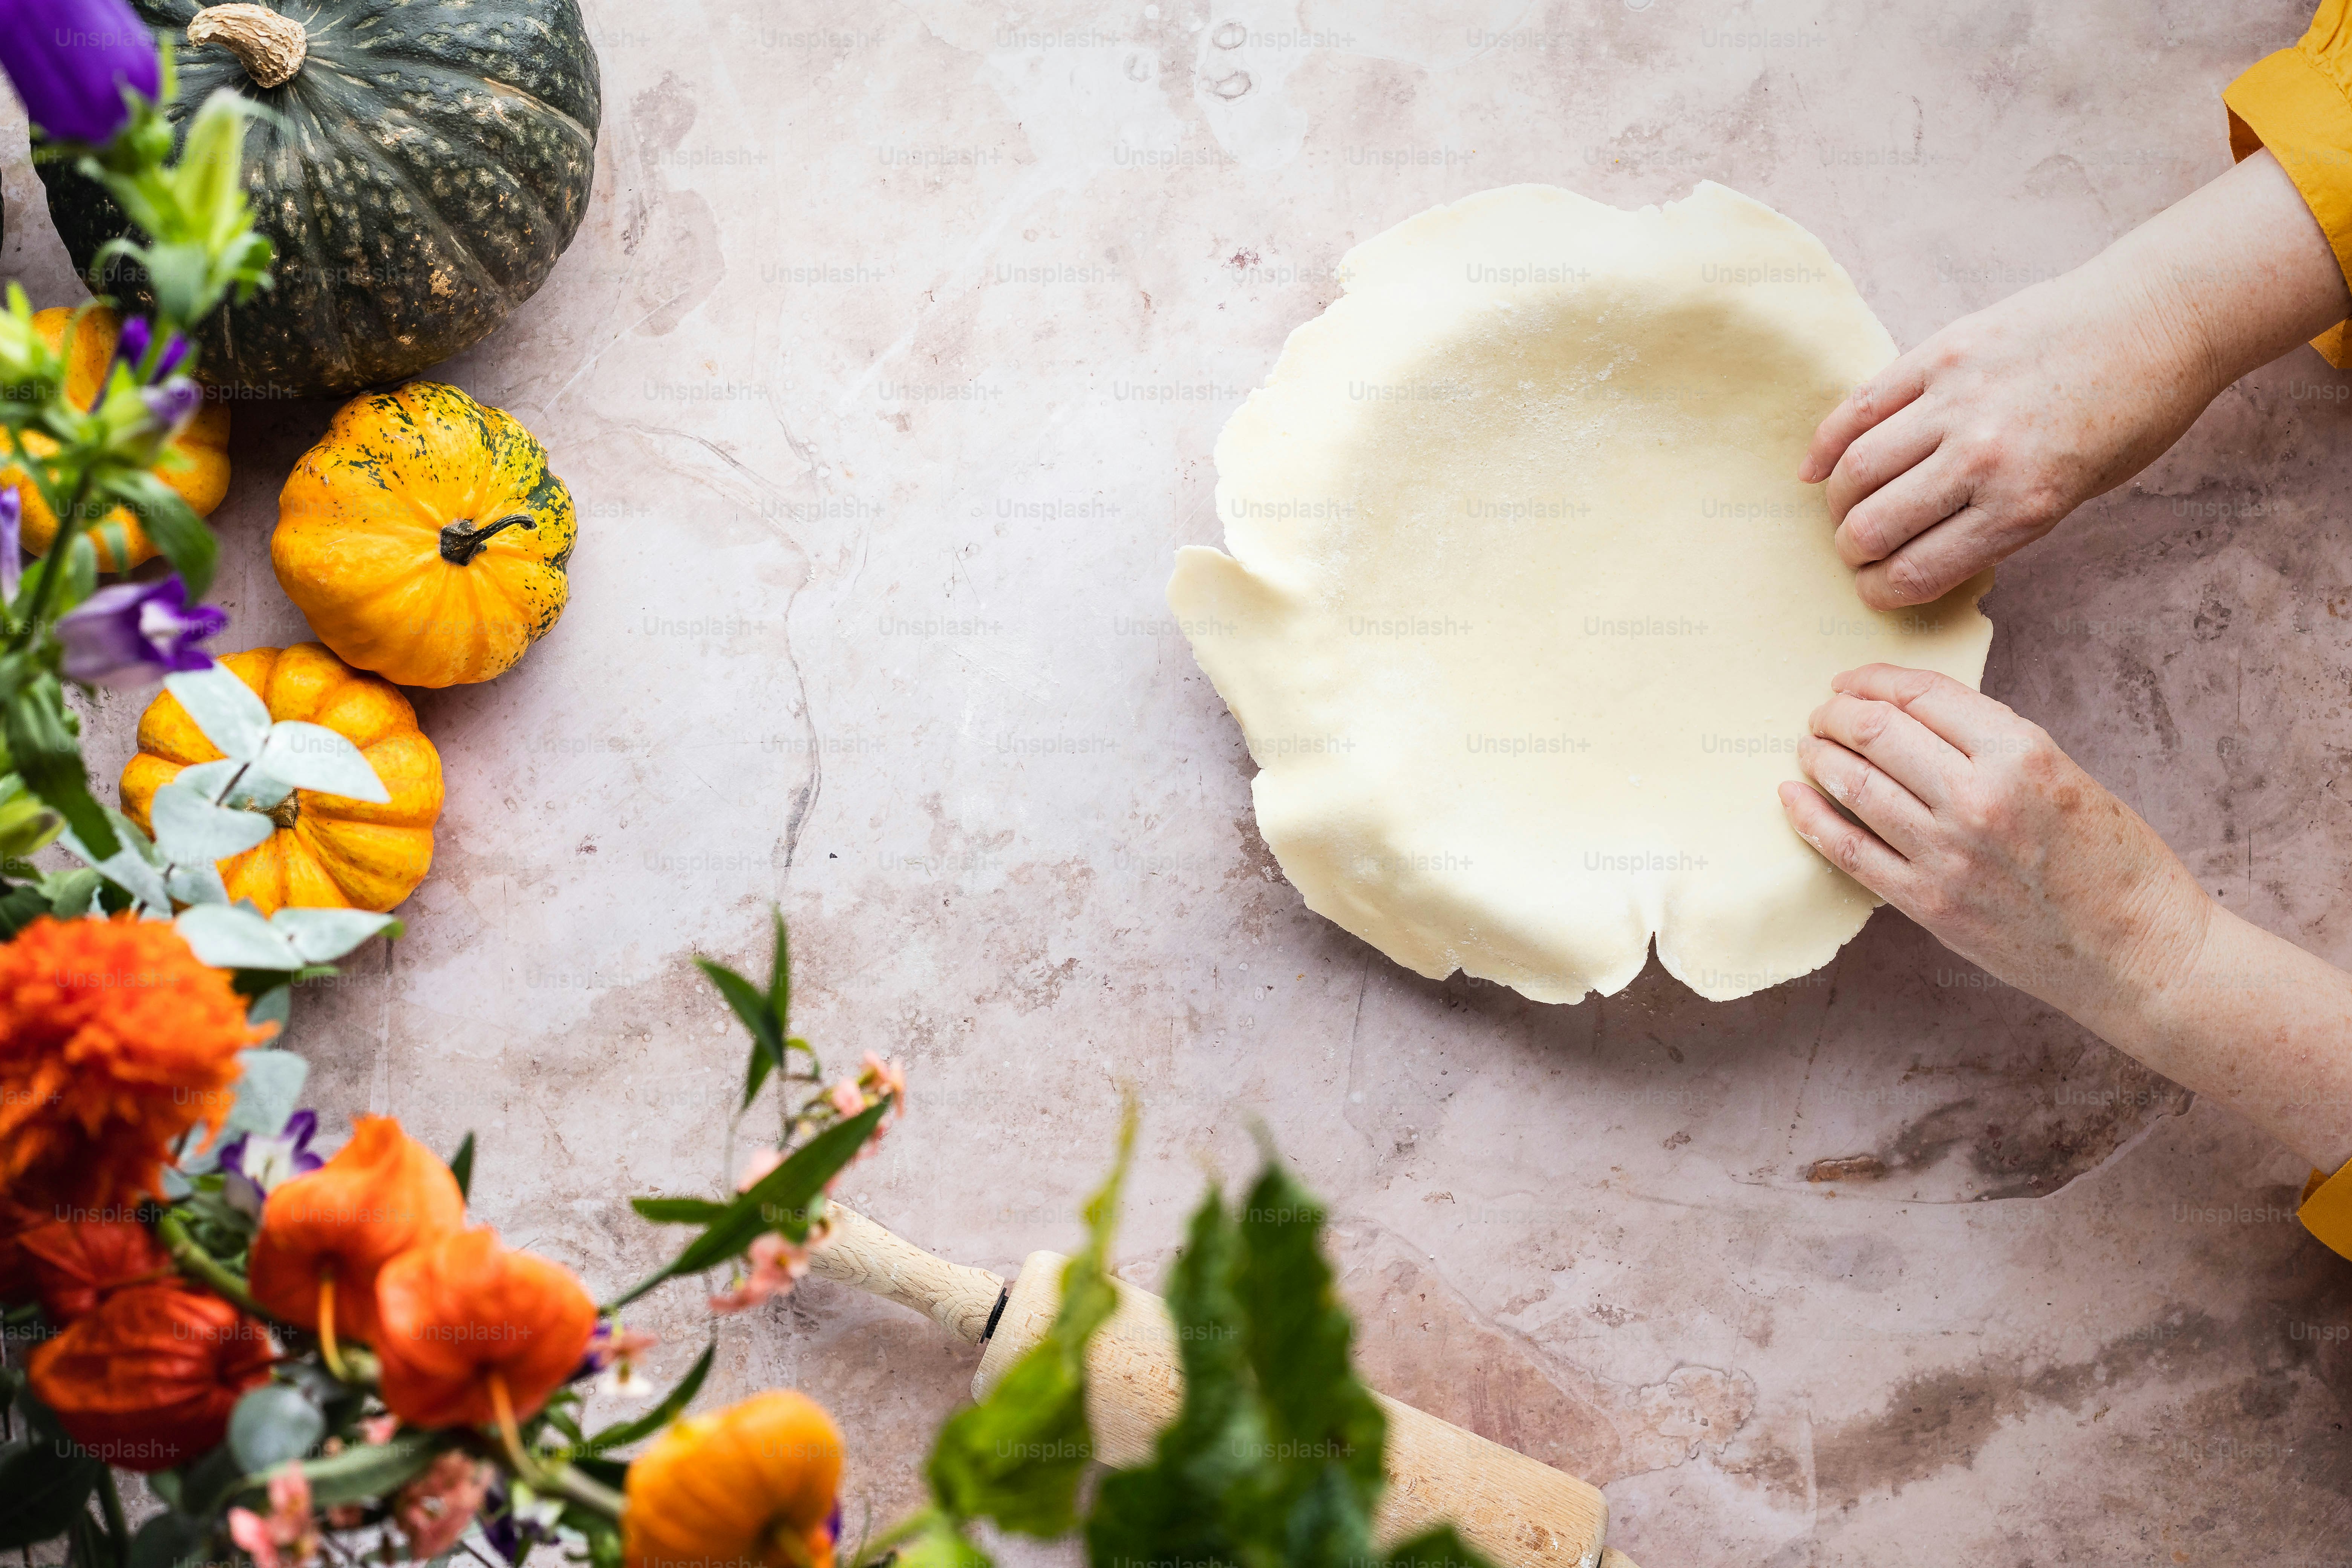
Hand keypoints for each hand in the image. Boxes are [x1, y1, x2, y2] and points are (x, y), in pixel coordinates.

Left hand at [1776, 664, 2211, 1021]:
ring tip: (1809, 747)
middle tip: (1824, 713)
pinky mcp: (1928, 904)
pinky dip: (1810, 817)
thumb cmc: (2113, 861)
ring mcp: (1947, 855)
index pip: (1923, 695)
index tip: (1852, 681)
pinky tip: (1792, 796)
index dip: (1875, 680)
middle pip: (1877, 733)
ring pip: (1855, 785)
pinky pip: (1848, 850)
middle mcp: (1978, 798)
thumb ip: (1992, 745)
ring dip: (1820, 758)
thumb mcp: (2063, 774)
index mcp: (2021, 754)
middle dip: (1838, 714)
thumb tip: (1917, 717)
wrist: (2141, 952)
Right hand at [1800, 262, 2217, 609]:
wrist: (2157, 318)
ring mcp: (1956, 401)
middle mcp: (1983, 458)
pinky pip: (1860, 407)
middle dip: (1853, 551)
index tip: (1874, 588)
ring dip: (1838, 501)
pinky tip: (1815, 468)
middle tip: (1856, 550)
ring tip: (1845, 507)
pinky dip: (1826, 443)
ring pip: (1856, 469)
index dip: (1881, 590)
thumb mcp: (2079, 492)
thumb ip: (2001, 521)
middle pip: (1873, 525)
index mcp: (2024, 505)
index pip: (1916, 570)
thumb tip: (1925, 546)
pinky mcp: (1940, 353)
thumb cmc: (2130, 413)